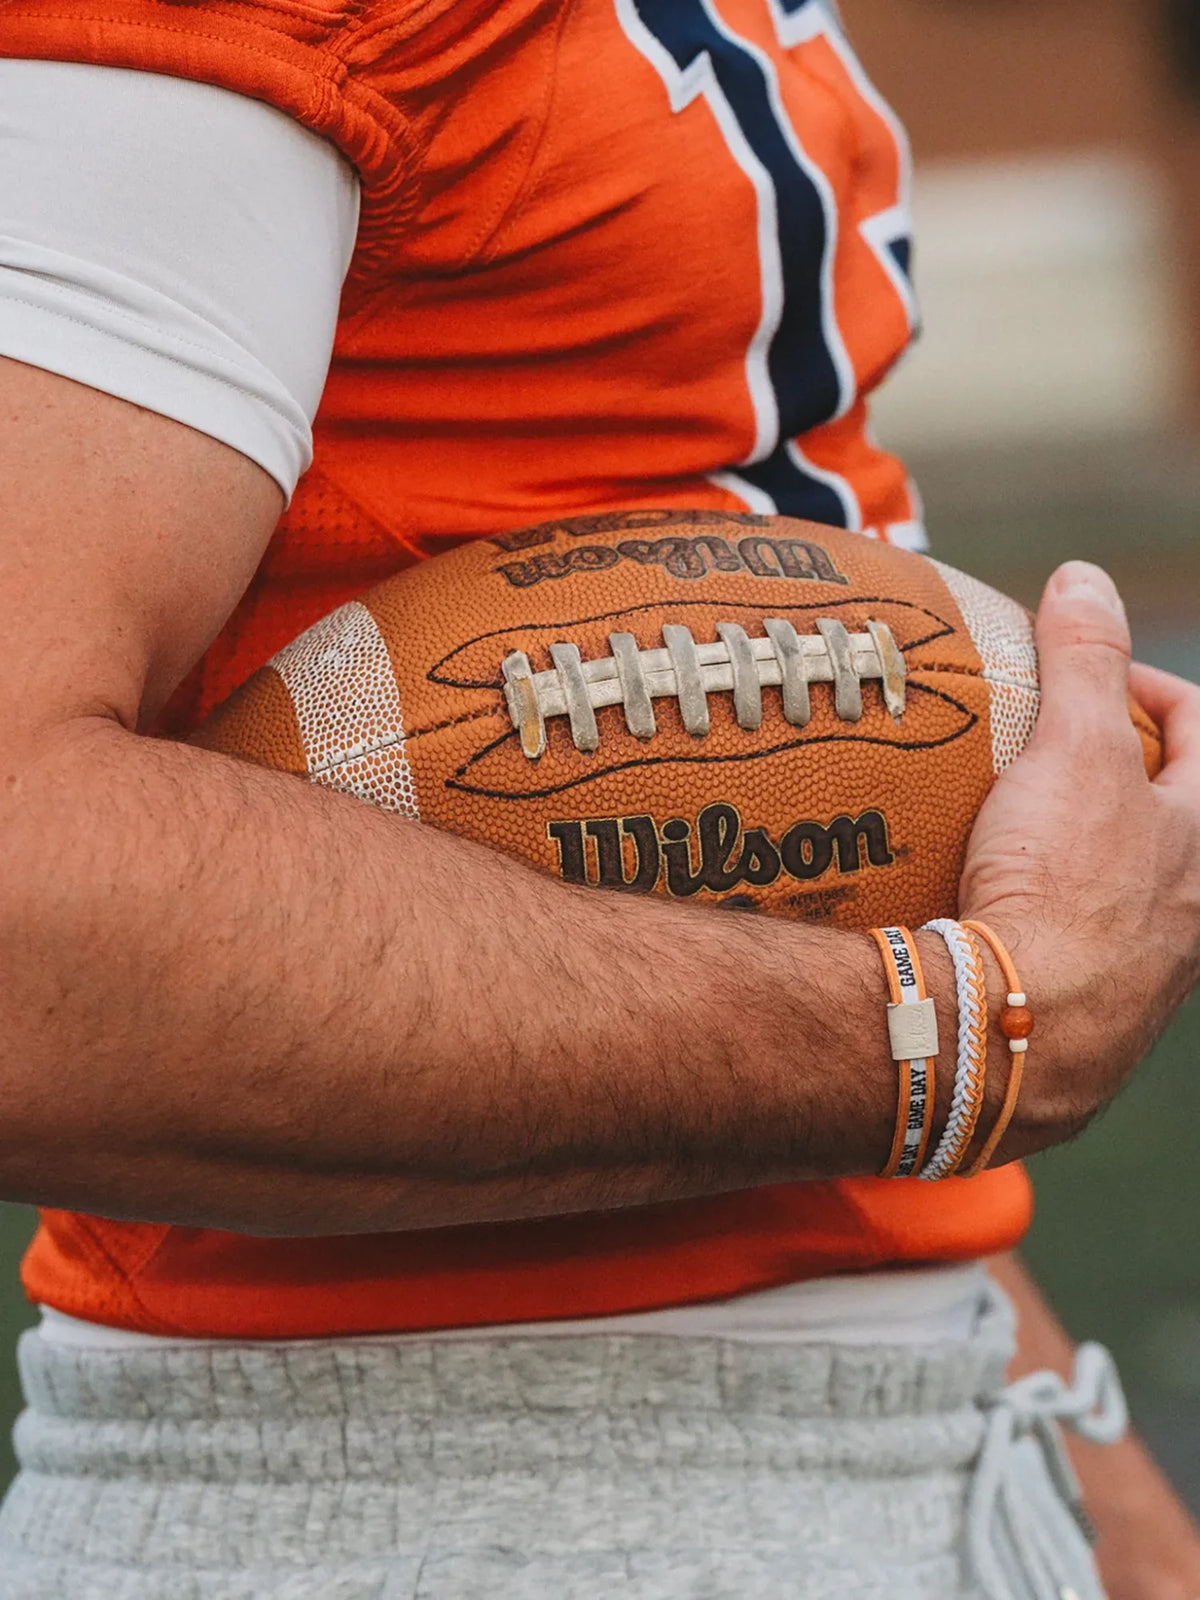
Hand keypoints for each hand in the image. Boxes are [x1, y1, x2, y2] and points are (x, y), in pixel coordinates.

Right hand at [956, 562, 1199, 1156]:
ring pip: (1118, 880)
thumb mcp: (1075, 752)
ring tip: (998, 819)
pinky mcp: (1091, 1008)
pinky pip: (1069, 938)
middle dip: (1105, 769)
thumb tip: (1085, 577)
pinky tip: (980, 902)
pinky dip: (1035, 907)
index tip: (1083, 677)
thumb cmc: (1066, 888)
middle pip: (1164, 809)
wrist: (1019, 1031)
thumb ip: (1083, 662)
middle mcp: (1193, 904)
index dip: (1146, 688)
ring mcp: (1148, 963)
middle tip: (1034, 745)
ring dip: (1069, 842)